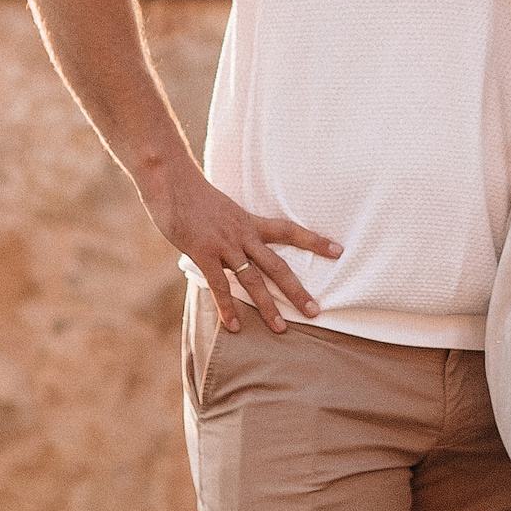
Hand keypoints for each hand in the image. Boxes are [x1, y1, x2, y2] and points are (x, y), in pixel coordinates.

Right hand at [142, 168, 341, 336]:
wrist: (172, 182)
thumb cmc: (193, 195)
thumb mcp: (223, 209)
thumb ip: (233, 227)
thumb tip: (237, 243)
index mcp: (250, 222)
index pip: (289, 230)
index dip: (314, 241)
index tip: (338, 251)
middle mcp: (243, 234)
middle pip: (277, 265)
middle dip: (296, 290)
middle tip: (315, 311)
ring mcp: (224, 245)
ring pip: (252, 280)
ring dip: (267, 306)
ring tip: (280, 328)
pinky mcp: (203, 253)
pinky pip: (219, 285)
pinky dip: (227, 308)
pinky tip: (235, 326)